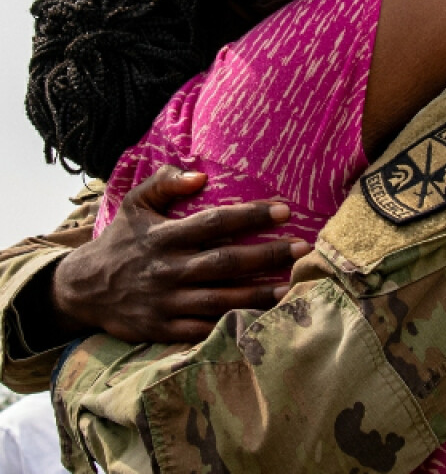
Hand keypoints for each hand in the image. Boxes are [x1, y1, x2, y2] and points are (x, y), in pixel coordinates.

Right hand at [49, 167, 310, 343]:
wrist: (82, 290)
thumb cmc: (121, 240)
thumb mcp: (135, 203)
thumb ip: (164, 182)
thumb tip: (200, 176)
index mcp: (165, 236)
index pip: (215, 222)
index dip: (251, 216)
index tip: (284, 210)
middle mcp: (168, 269)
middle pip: (226, 262)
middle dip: (268, 255)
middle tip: (304, 248)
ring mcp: (167, 302)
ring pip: (221, 299)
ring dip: (260, 293)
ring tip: (294, 285)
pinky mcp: (164, 329)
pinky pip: (204, 329)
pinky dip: (233, 324)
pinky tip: (261, 318)